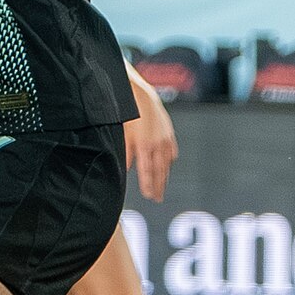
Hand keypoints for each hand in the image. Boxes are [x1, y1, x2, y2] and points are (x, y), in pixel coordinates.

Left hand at [126, 81, 178, 200]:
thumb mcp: (123, 134)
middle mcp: (157, 144)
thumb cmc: (129, 114)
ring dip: (164, 176)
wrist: (142, 96)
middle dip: (158, 186)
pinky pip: (171, 151)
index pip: (147, 171)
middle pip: (159, 171)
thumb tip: (127, 168)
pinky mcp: (169, 133)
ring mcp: (165, 139)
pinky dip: (169, 160)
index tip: (149, 196)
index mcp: (144, 146)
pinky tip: (168, 166)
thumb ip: (126, 152)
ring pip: (166, 163)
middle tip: (157, 198)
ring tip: (162, 187)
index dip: (148, 185)